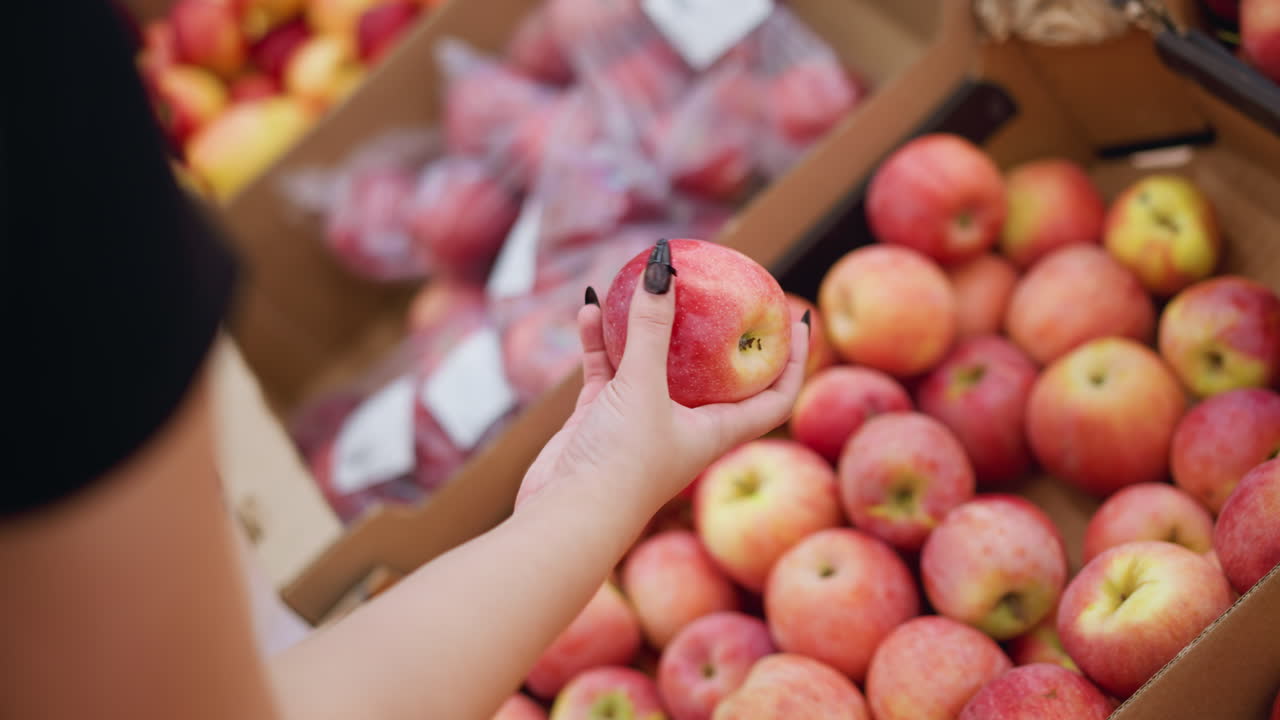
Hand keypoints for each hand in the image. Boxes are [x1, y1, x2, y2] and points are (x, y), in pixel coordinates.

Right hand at [516, 244, 808, 519]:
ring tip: (643, 282)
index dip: (793, 360)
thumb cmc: (623, 464)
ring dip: (645, 326)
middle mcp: (685, 423)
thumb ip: (652, 328)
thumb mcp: (644, 388)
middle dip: (714, 329)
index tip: (800, 319)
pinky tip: (591, 309)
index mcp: (717, 428)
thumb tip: (664, 266)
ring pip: (652, 362)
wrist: (567, 515)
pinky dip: (600, 341)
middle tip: (719, 285)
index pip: (775, 395)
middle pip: (712, 370)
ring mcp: (642, 420)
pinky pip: (607, 368)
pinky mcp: (602, 418)